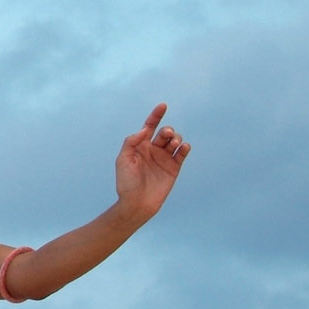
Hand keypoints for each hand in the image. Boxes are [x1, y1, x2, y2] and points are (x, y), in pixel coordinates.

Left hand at [114, 103, 190, 220]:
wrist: (137, 203)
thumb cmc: (126, 182)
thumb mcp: (123, 160)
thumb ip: (131, 142)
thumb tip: (144, 130)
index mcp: (140, 146)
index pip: (149, 126)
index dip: (156, 115)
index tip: (163, 105)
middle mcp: (153, 150)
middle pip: (164, 133)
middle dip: (168, 130)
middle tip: (167, 135)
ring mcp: (164, 158)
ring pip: (175, 141)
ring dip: (176, 138)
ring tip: (174, 143)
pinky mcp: (174, 168)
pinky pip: (182, 154)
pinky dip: (185, 148)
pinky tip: (184, 147)